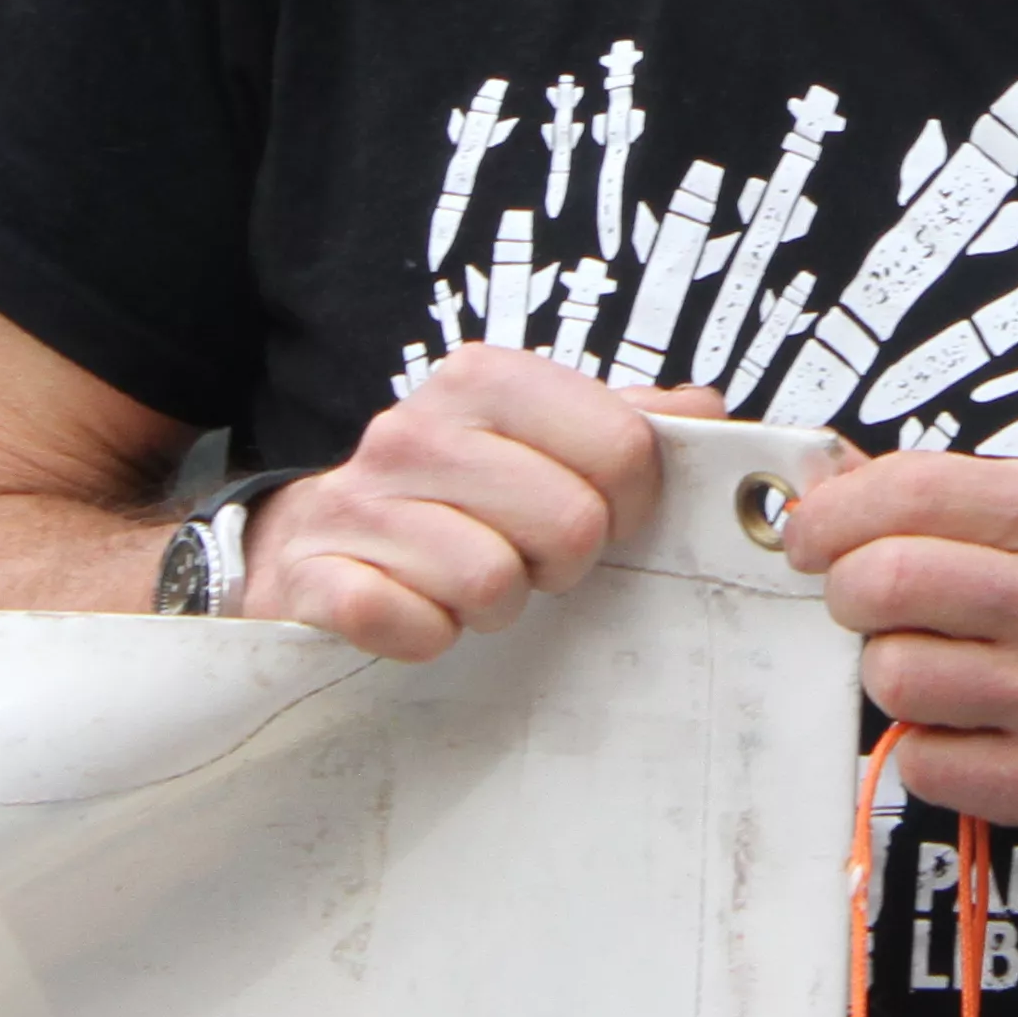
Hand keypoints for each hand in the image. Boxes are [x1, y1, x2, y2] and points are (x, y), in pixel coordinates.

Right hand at [248, 350, 713, 659]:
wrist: (310, 541)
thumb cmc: (453, 494)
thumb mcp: (538, 440)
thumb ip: (628, 422)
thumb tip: (707, 414)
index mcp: (485, 378)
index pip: (625, 446)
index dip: (633, 503)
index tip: (603, 518)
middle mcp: (416, 428)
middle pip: (571, 523)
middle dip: (561, 563)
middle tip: (526, 559)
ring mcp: (358, 502)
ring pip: (492, 582)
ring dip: (493, 606)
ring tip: (468, 583)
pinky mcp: (315, 577)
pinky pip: (408, 625)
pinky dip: (427, 638)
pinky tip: (417, 612)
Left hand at [781, 450, 1017, 874]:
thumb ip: (962, 503)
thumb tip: (833, 484)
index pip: (910, 491)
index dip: (832, 513)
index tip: (808, 535)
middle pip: (882, 582)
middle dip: (847, 595)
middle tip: (865, 606)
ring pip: (892, 676)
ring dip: (892, 676)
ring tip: (938, 671)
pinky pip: (921, 762)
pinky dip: (928, 750)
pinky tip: (974, 731)